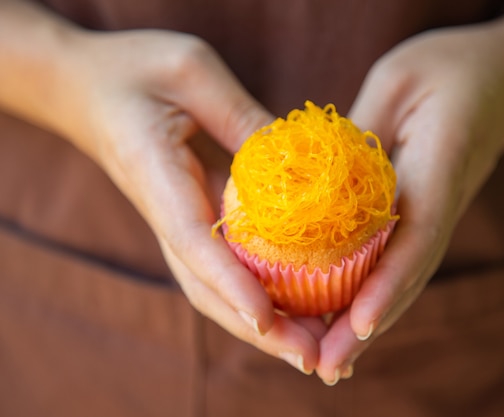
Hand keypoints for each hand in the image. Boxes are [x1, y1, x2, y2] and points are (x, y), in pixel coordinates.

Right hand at [54, 28, 325, 372]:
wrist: (85, 87)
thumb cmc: (132, 70)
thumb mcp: (192, 71)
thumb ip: (243, 117)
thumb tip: (299, 163)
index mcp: (156, 176)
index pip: (192, 241)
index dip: (231, 283)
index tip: (266, 319)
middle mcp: (164, 214)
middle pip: (206, 286)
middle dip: (257, 327)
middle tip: (311, 356)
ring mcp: (175, 223)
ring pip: (214, 287)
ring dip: (260, 323)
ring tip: (312, 346)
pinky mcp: (188, 220)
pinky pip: (222, 265)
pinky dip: (256, 291)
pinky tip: (293, 303)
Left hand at [314, 6, 503, 383]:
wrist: (496, 76)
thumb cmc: (447, 68)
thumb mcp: (400, 83)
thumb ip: (364, 133)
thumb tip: (314, 186)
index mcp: (442, 162)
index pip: (417, 232)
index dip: (389, 281)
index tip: (359, 321)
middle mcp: (441, 200)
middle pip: (409, 272)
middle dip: (369, 323)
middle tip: (330, 367)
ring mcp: (436, 213)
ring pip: (404, 275)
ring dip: (369, 321)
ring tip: (333, 363)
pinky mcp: (423, 216)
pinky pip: (397, 259)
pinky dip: (372, 292)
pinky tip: (344, 321)